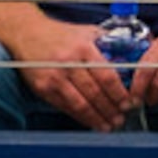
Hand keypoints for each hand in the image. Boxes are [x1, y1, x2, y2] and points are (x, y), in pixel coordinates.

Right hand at [15, 17, 138, 132]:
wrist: (27, 33)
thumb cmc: (61, 33)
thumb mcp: (87, 32)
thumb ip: (108, 43)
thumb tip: (131, 55)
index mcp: (84, 49)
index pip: (106, 76)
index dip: (118, 93)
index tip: (129, 103)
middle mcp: (69, 64)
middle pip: (94, 93)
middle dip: (110, 109)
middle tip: (121, 119)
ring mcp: (54, 78)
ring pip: (79, 104)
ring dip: (96, 117)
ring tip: (108, 126)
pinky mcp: (42, 88)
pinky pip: (64, 106)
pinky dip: (78, 116)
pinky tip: (89, 121)